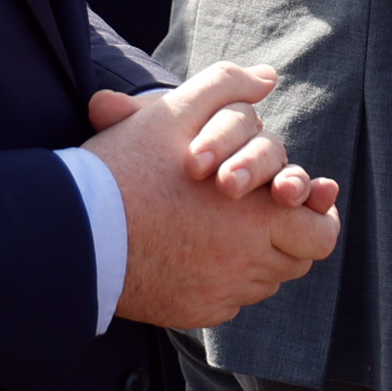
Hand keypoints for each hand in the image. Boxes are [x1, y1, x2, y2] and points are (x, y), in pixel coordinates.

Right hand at [83, 62, 343, 328]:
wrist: (72, 233)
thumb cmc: (126, 170)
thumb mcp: (174, 113)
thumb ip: (227, 87)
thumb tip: (267, 77)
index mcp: (257, 219)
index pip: (320, 234)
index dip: (314, 214)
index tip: (293, 199)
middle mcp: (246, 267)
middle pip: (298, 261)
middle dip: (289, 235)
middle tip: (265, 212)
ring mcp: (219, 296)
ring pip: (264, 282)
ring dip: (257, 256)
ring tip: (226, 227)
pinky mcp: (192, 314)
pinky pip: (228, 301)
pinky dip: (223, 280)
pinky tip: (195, 252)